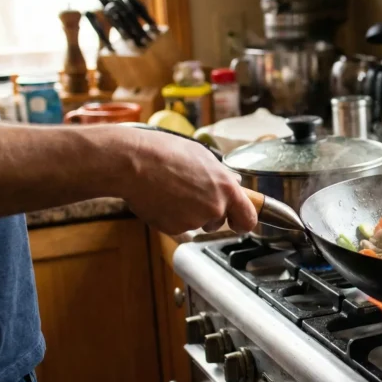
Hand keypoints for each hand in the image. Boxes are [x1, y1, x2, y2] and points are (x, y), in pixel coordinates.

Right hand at [110, 127, 257, 234]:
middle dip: (210, 213)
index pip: (249, 218)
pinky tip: (161, 197)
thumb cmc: (165, 153)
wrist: (133, 162)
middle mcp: (214, 207)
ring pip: (196, 222)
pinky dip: (170, 216)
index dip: (244, 221)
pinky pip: (177, 226)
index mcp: (226, 188)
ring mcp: (194, 220)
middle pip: (219, 221)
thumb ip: (221, 175)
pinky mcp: (174, 228)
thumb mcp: (202, 156)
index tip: (239, 221)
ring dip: (188, 212)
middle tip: (191, 194)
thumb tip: (234, 182)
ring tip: (172, 189)